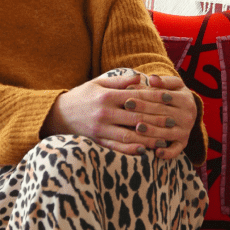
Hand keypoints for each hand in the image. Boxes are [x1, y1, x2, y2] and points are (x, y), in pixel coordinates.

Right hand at [41, 71, 161, 154]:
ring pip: (129, 135)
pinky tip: (144, 151)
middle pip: (136, 117)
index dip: (155, 98)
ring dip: (148, 138)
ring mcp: (101, 129)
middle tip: (173, 121)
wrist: (57, 114)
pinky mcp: (97, 141)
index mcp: (107, 96)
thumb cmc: (82, 96)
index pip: (137, 97)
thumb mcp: (98, 83)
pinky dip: (131, 150)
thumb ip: (120, 81)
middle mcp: (105, 113)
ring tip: (164, 139)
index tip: (170, 98)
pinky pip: (117, 147)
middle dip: (156, 120)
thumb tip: (141, 78)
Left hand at [129, 74, 196, 159]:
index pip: (164, 97)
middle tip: (127, 109)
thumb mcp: (172, 85)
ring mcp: (186, 131)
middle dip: (144, 111)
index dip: (146, 96)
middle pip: (164, 114)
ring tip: (137, 128)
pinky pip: (176, 150)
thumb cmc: (173, 94)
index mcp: (186, 99)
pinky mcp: (183, 143)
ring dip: (152, 131)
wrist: (186, 110)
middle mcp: (188, 116)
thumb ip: (162, 81)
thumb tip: (152, 79)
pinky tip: (156, 153)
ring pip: (167, 132)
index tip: (128, 96)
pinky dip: (167, 152)